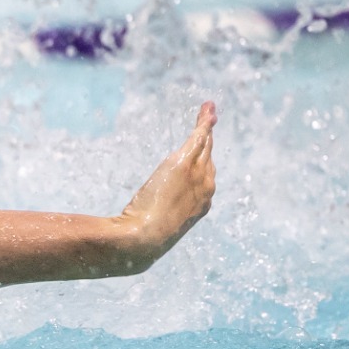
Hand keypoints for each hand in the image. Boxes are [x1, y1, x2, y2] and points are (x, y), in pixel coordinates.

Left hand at [117, 102, 216, 267]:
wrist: (143, 239)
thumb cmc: (143, 238)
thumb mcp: (152, 226)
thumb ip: (153, 217)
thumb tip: (140, 221)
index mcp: (201, 205)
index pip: (205, 177)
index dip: (204, 163)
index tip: (202, 152)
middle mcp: (206, 188)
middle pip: (208, 158)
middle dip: (208, 140)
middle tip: (208, 123)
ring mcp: (198, 175)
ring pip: (205, 144)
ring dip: (206, 126)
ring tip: (208, 110)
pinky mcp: (185, 164)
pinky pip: (199, 136)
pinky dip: (203, 122)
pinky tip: (206, 109)